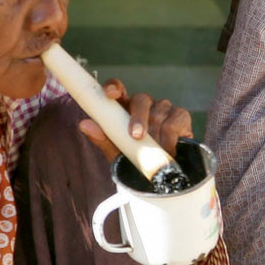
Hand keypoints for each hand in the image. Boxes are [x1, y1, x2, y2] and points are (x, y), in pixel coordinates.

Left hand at [77, 78, 193, 163]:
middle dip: (138, 118)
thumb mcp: (117, 153)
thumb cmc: (136, 161)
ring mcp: (163, 108)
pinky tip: (168, 151)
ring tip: (155, 154)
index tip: (110, 94)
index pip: (118, 89)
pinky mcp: (181, 115)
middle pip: (141, 99)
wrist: (162, 177)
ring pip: (158, 113)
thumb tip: (83, 124)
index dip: (114, 87)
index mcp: (124, 108)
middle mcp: (144, 104)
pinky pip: (174, 121)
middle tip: (136, 137)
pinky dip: (170, 139)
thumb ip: (102, 139)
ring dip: (156, 137)